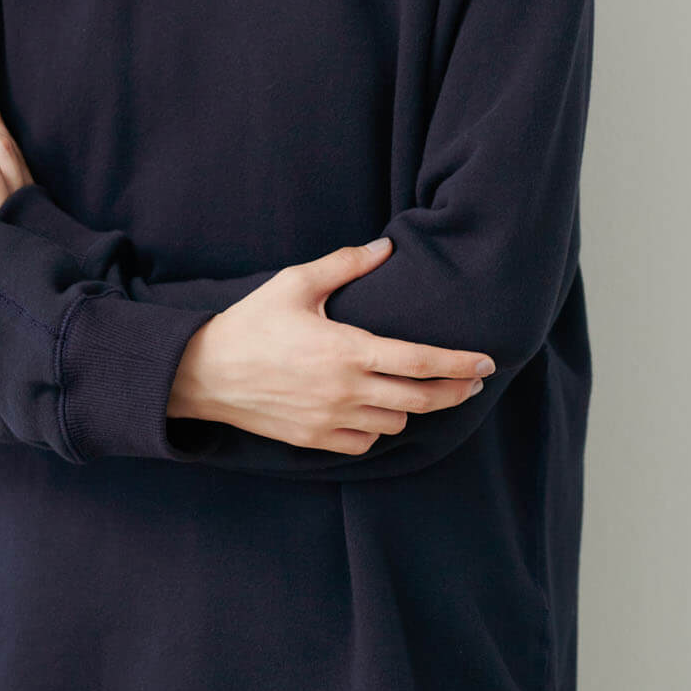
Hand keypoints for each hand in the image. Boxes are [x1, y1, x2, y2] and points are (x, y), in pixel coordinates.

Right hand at [168, 239, 495, 454]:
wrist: (203, 373)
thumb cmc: (251, 322)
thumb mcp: (295, 284)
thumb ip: (345, 265)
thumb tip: (386, 248)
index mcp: (347, 350)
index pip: (420, 361)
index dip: (459, 364)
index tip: (487, 363)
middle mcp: (345, 390)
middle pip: (421, 399)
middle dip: (454, 391)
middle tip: (473, 383)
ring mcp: (330, 420)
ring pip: (395, 422)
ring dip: (411, 406)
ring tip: (416, 389)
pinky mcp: (314, 439)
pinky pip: (365, 442)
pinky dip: (378, 428)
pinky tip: (376, 410)